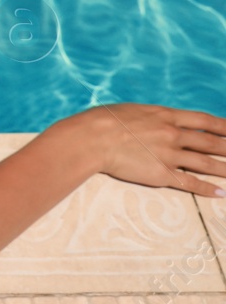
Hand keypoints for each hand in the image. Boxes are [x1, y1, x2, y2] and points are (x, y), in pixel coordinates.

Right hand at [74, 103, 225, 197]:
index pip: (205, 121)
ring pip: (206, 164)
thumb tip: (165, 121)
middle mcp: (172, 134)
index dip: (225, 127)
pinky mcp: (160, 174)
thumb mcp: (135, 110)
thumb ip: (154, 117)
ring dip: (225, 170)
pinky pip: (189, 183)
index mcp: (166, 116)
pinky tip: (220, 193)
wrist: (92, 138)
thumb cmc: (105, 120)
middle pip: (211, 143)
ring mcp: (168, 155)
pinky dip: (208, 189)